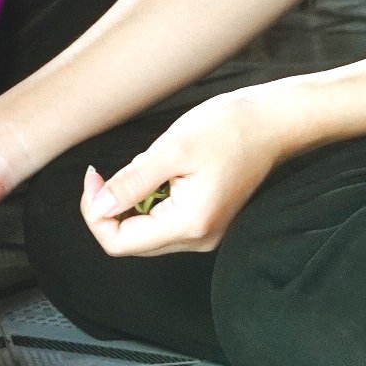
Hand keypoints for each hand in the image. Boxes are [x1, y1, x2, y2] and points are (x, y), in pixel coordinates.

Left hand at [81, 88, 288, 256]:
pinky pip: (161, 219)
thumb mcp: (171, 150)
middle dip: (110, 207)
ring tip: (150, 165)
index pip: (120, 243)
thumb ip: (131, 183)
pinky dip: (149, 196)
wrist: (271, 123)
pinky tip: (163, 170)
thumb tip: (98, 207)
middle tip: (108, 171)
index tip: (94, 178)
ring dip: (132, 199)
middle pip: (130, 241)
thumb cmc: (229, 128)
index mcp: (190, 224)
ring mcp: (203, 232)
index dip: (95, 213)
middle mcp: (197, 238)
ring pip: (144, 230)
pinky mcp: (204, 220)